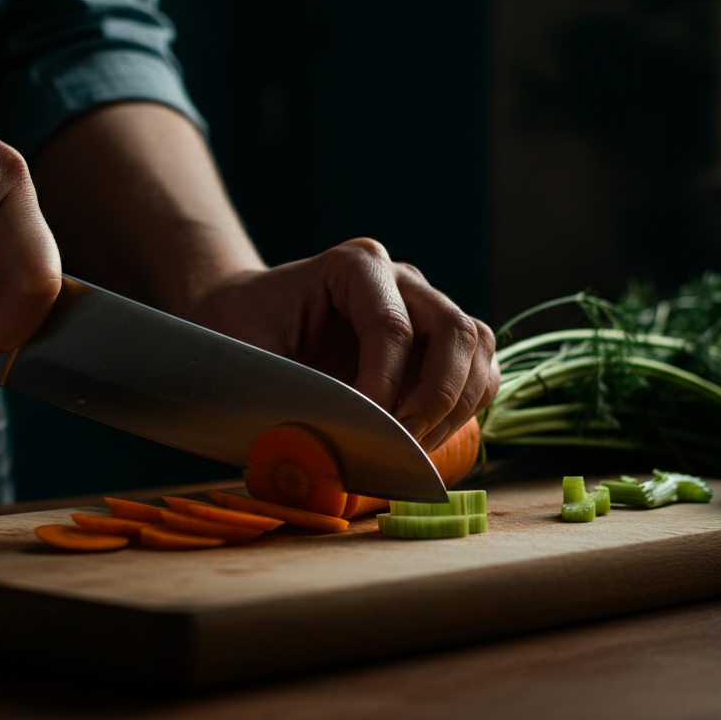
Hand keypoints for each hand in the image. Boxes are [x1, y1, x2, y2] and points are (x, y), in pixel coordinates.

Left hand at [185, 238, 499, 450]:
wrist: (244, 318)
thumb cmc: (242, 331)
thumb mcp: (250, 357)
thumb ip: (289, 396)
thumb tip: (324, 454)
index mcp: (354, 265)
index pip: (392, 327)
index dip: (384, 388)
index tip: (364, 433)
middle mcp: (401, 278)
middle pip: (454, 331)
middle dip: (434, 400)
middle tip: (401, 448)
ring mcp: (426, 305)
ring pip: (476, 349)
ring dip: (456, 408)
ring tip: (412, 449)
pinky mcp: (437, 340)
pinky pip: (478, 370)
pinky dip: (465, 408)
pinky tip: (427, 438)